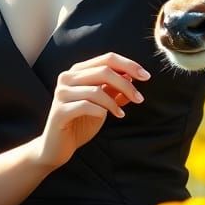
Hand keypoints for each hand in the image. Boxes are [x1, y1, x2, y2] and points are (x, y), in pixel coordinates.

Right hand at [35, 53, 149, 168]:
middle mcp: (67, 78)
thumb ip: (113, 89)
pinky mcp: (59, 111)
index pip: (107, 58)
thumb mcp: (103, 104)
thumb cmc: (81, 122)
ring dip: (114, 102)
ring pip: (96, 90)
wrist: (57, 146)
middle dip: (126, 84)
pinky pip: (86, 106)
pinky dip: (103, 111)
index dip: (129, 65)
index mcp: (78, 71)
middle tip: (139, 98)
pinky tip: (111, 117)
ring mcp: (61, 93)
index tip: (146, 76)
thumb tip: (131, 76)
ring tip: (121, 113)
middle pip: (104, 71)